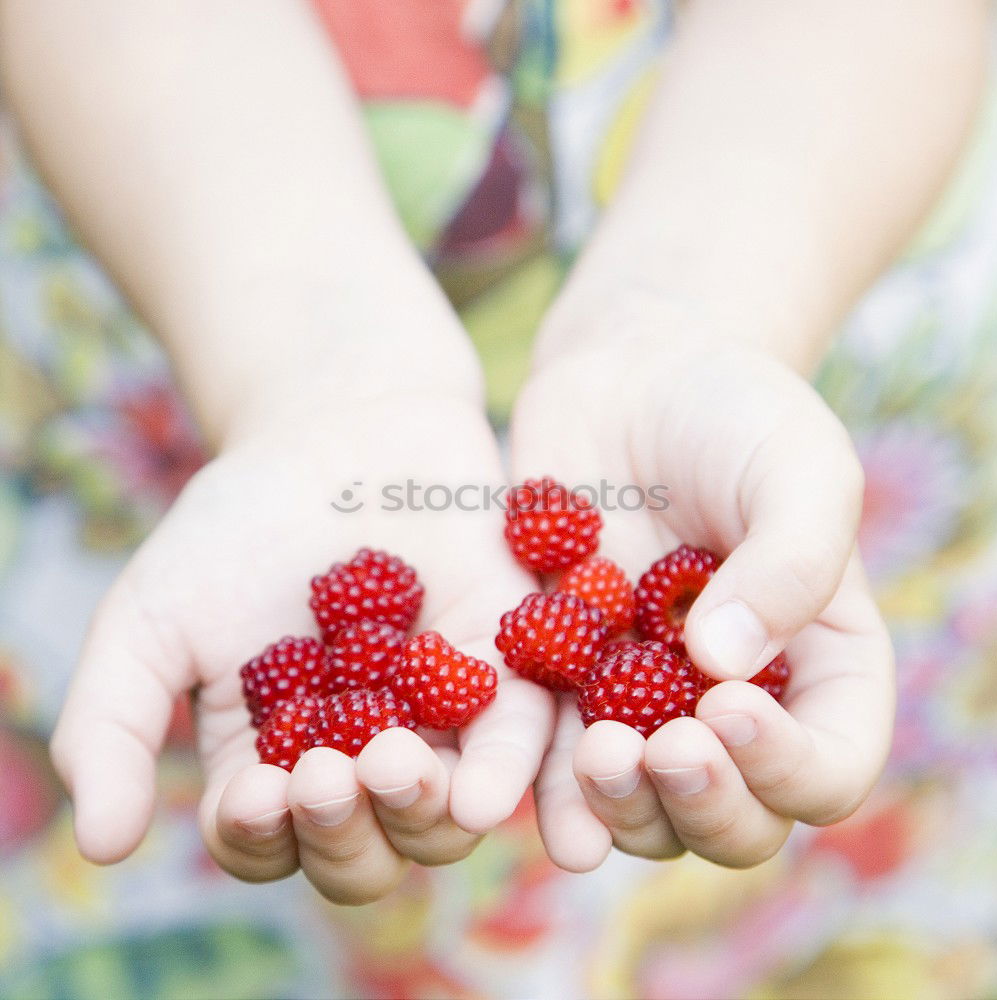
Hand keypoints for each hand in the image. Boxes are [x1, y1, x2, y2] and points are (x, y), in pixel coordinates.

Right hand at [51, 377, 550, 903]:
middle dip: (345, 834)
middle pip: (366, 851)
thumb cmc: (237, 526)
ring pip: (441, 817)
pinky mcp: (506, 668)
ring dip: (416, 815)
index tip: (253, 794)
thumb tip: (103, 847)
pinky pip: (517, 740)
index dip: (260, 837)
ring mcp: (439, 718)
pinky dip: (501, 776)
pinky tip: (478, 793)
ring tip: (389, 763)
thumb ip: (115, 727)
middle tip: (324, 777)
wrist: (333, 428)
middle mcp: (361, 755)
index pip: (270, 841)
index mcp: (277, 758)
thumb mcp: (153, 618)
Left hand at [512, 314, 893, 870]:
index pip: (826, 764)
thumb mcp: (797, 466)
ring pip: (641, 805)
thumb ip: (791, 563)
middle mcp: (733, 703)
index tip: (732, 706)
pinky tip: (510, 774)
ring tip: (596, 758)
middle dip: (701, 804)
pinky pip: (550, 750)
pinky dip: (537, 777)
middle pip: (733, 815)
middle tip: (664, 749)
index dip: (788, 766)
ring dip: (619, 807)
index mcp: (816, 667)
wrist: (631, 377)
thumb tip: (727, 665)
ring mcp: (643, 699)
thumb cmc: (734, 413)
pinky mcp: (563, 675)